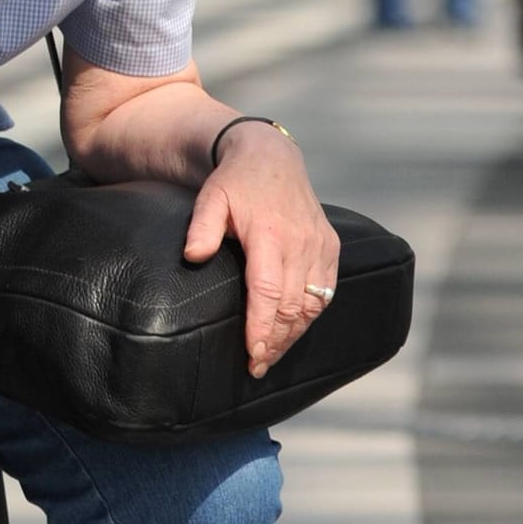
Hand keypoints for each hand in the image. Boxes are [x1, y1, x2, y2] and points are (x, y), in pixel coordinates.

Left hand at [180, 126, 339, 377]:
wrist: (271, 156)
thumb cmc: (234, 181)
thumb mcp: (210, 198)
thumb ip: (201, 228)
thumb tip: (192, 257)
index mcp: (270, 234)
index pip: (268, 292)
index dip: (262, 327)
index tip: (253, 354)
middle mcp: (301, 242)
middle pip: (292, 306)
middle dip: (275, 341)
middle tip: (256, 366)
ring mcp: (320, 245)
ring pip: (313, 304)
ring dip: (294, 334)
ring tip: (272, 356)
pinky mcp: (330, 246)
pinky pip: (326, 291)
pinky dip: (311, 316)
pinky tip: (294, 331)